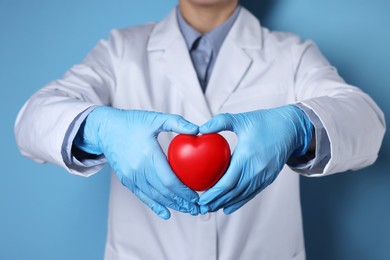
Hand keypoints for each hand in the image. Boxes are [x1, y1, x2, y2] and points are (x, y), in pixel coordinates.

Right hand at [74, 107, 199, 218]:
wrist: (105, 129)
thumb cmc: (131, 122)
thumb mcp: (155, 118)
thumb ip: (177, 122)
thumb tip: (198, 129)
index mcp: (148, 154)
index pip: (169, 179)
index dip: (184, 191)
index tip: (196, 196)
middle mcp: (138, 169)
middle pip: (163, 192)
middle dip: (182, 202)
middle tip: (197, 207)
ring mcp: (131, 176)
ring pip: (154, 196)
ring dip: (172, 205)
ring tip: (187, 210)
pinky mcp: (126, 180)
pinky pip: (143, 196)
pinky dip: (155, 206)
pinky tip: (166, 213)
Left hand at [198, 105, 312, 213]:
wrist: (291, 129)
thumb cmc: (266, 122)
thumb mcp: (241, 119)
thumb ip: (220, 122)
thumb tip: (200, 129)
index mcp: (247, 156)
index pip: (228, 181)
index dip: (214, 192)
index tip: (201, 198)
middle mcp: (256, 170)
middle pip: (233, 192)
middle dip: (216, 201)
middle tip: (201, 207)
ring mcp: (263, 176)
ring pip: (242, 195)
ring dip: (225, 203)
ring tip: (211, 208)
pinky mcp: (268, 178)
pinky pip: (251, 193)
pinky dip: (239, 202)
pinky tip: (228, 207)